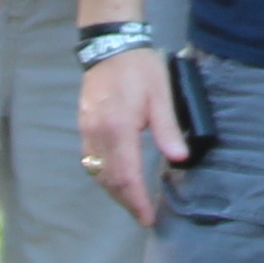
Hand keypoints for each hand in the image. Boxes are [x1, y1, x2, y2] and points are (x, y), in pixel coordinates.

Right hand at [80, 44, 182, 227]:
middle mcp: (98, 133)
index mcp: (119, 128)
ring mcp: (87, 130)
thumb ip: (168, 129)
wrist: (110, 44)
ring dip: (114, 191)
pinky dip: (103, 175)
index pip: (127, 176)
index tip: (147, 218)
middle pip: (109, 180)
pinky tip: (116, 178)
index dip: (137, 201)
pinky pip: (90, 159)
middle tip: (142, 215)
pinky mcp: (84, 125)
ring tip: (132, 201)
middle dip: (126, 201)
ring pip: (97, 172)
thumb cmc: (139, 68)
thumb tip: (179, 159)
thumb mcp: (161, 95)